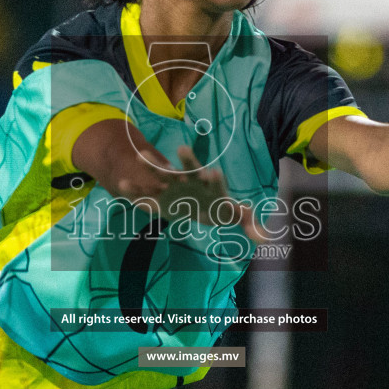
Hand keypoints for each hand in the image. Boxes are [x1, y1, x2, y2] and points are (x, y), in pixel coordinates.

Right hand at [75, 119, 267, 242]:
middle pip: (189, 168)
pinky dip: (133, 190)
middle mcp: (191, 180)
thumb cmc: (215, 206)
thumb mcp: (230, 214)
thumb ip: (247, 223)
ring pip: (162, 173)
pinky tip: (120, 185)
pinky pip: (144, 192)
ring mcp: (172, 184)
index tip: (214, 173)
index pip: (214, 181)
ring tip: (141, 156)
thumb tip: (267, 240)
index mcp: (209, 185)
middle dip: (186, 161)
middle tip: (183, 148)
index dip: (214, 178)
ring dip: (153, 165)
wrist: (192, 203)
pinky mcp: (158, 194)